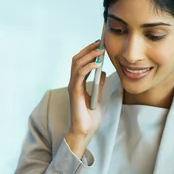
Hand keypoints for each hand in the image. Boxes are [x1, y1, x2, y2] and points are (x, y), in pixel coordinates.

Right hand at [65, 40, 106, 156]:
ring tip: (100, 50)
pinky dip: (88, 67)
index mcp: (78, 84)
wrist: (84, 131)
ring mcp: (73, 87)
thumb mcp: (97, 97)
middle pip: (77, 60)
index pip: (80, 63)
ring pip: (77, 64)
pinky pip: (79, 75)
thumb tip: (101, 72)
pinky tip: (97, 63)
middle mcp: (73, 83)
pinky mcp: (75, 92)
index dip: (88, 52)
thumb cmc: (89, 118)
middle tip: (100, 43)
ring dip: (89, 55)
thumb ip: (98, 85)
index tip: (99, 45)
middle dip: (88, 50)